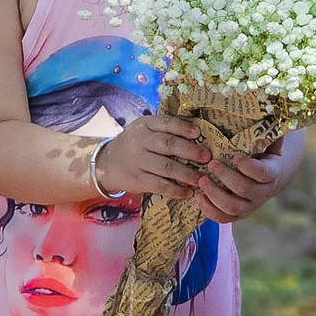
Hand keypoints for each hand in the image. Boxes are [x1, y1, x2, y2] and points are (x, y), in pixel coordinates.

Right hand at [95, 115, 209, 199]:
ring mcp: (138, 162)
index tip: (198, 133)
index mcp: (145, 125)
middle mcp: (140, 141)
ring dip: (187, 174)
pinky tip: (188, 192)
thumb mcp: (145, 128)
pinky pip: (159, 186)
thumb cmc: (137, 143)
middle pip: (167, 145)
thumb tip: (198, 132)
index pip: (165, 123)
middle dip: (190, 151)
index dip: (182, 128)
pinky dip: (176, 190)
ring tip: (201, 178)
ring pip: (166, 168)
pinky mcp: (138, 180)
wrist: (109, 162)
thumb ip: (165, 128)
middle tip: (206, 157)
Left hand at [195, 137, 293, 223]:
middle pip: (244, 190)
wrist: (266, 177)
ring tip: (201, 180)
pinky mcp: (237, 214)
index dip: (250, 167)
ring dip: (215, 195)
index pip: (263, 174)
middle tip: (211, 164)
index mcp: (272, 173)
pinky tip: (198, 196)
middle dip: (226, 177)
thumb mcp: (268, 141)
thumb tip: (269, 110)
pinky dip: (209, 210)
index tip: (236, 156)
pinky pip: (223, 218)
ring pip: (233, 207)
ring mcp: (250, 206)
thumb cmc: (262, 153)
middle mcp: (262, 193)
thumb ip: (268, 129)